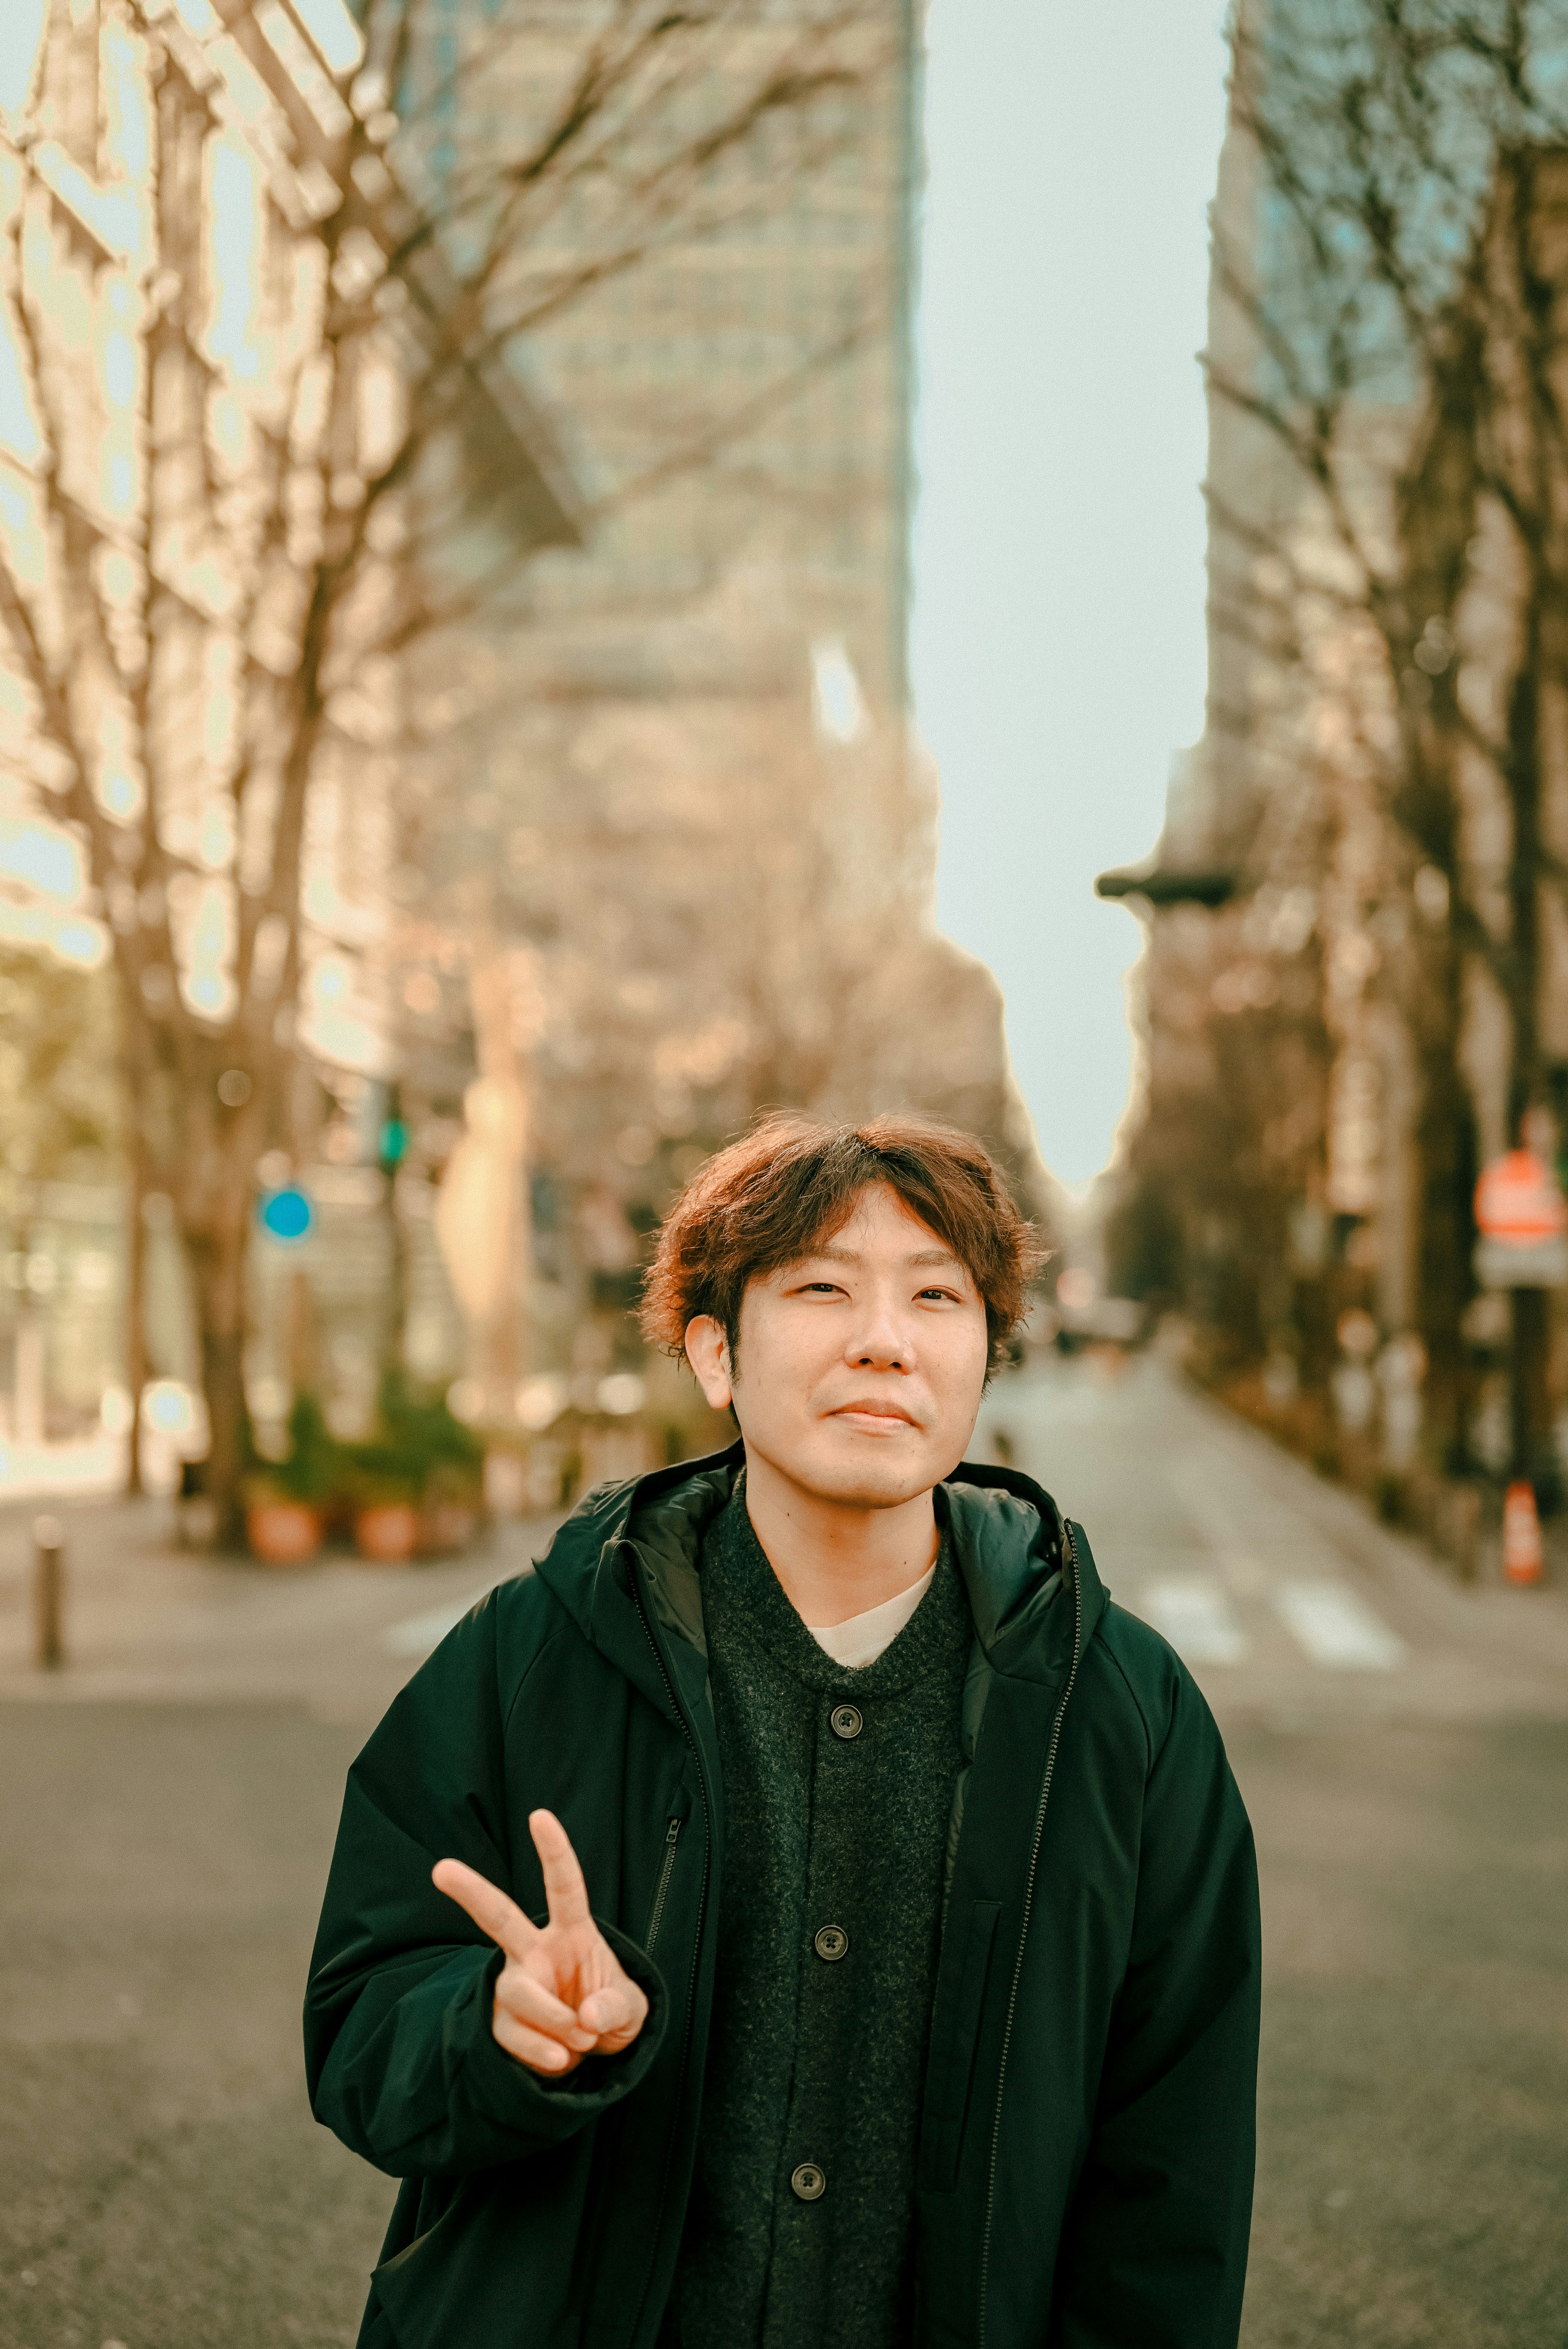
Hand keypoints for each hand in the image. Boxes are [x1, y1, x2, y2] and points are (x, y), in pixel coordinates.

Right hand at [432, 1810, 648, 2077]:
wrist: (590, 2057)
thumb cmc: (609, 2013)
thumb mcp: (632, 2011)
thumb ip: (616, 2007)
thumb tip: (586, 2015)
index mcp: (572, 1933)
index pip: (564, 1887)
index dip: (554, 1852)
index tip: (539, 1816)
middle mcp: (535, 1951)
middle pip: (499, 1917)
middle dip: (470, 1892)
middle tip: (441, 1869)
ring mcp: (514, 1984)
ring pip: (518, 1993)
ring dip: (555, 2021)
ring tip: (581, 2040)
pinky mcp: (501, 2022)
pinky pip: (513, 2035)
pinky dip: (542, 2052)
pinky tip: (561, 2059)